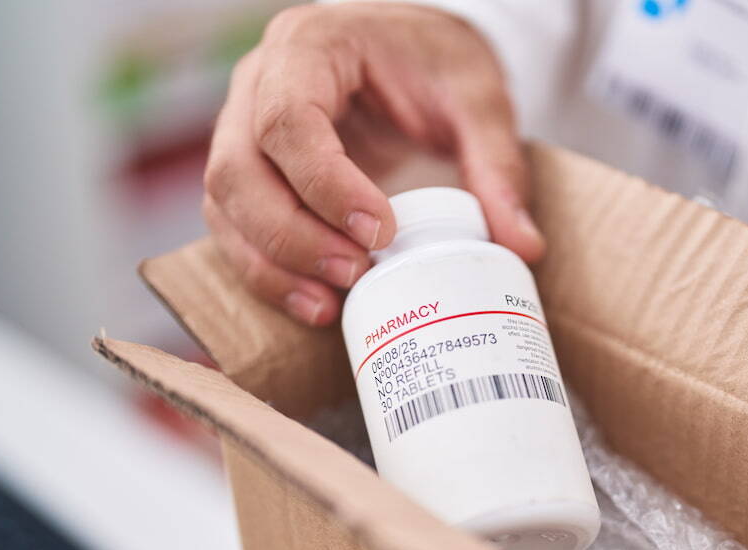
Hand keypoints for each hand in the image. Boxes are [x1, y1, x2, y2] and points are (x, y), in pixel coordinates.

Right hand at [203, 2, 543, 325]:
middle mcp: (257, 83)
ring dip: (271, 264)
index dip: (325, 184)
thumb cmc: (433, 60)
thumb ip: (497, 164)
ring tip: (329, 304)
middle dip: (291, 236)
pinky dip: (265, 270)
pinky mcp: (248, 171)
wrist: (407, 48)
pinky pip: (232, 225)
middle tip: (353, 275)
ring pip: (224, 203)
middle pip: (238, 169)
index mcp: (309, 46)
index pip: (288, 118)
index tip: (379, 231)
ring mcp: (241, 127)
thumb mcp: (477, 97)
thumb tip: (522, 247)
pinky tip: (314, 302)